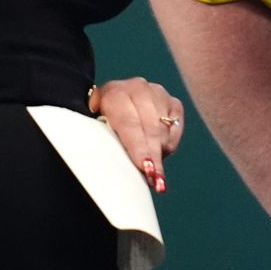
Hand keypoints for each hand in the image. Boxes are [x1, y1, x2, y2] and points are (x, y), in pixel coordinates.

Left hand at [88, 77, 184, 193]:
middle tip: (157, 181)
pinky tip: (159, 152)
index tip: (145, 167)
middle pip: (150, 128)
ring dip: (160, 152)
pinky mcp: (172, 101)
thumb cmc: (99, 121)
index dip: (138, 147)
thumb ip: (104, 139)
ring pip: (164, 129)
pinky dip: (169, 144)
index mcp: (114, 93)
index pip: (128, 124)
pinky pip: (176, 128)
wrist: (111, 100)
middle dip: (153, 155)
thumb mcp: (94, 126)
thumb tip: (112, 165)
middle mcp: (138, 88)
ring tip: (154, 173)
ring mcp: (158, 93)